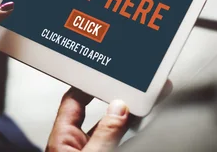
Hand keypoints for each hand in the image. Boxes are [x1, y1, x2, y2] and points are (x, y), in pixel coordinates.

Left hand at [47, 83, 171, 151]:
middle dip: (120, 99)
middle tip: (139, 83)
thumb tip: (118, 107)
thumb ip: (106, 134)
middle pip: (101, 114)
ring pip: (117, 131)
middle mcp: (80, 147)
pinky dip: (136, 135)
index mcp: (64, 141)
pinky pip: (125, 144)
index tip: (106, 71)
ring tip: (153, 99)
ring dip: (134, 116)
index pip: (73, 102)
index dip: (88, 84)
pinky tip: (151, 123)